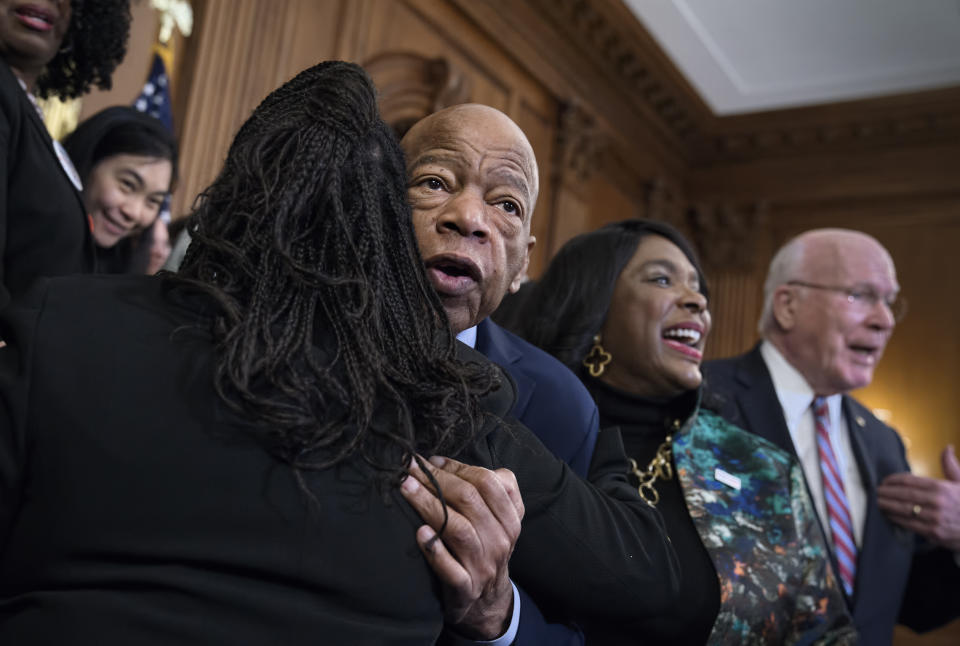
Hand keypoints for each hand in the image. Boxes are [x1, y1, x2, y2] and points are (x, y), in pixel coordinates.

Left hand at [400, 455, 523, 638]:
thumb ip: (483, 488)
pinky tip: (420, 533)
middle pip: (470, 500)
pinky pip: (451, 569)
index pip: (488, 482)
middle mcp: (501, 540)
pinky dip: (435, 550)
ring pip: (458, 529)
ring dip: (429, 505)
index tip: (429, 461)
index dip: (457, 468)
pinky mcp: (466, 588)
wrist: (487, 600)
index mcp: (511, 518)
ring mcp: (484, 565)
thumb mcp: (497, 517)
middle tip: (408, 469)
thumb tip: (440, 462)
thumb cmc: (485, 546)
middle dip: (436, 480)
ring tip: (405, 489)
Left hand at [877, 445, 959, 549]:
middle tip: (875, 491)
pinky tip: (888, 515)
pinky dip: (896, 519)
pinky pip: (909, 524)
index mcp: (941, 487)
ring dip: (887, 505)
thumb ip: (951, 466)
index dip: (893, 480)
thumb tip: (947, 447)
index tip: (884, 481)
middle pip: (903, 495)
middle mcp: (937, 502)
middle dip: (886, 492)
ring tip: (877, 502)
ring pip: (903, 510)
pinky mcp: (933, 533)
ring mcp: (935, 518)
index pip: (910, 481)